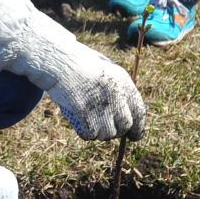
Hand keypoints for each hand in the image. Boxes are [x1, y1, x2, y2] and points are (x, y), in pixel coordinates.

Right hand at [19, 46, 145, 140]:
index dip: (138, 129)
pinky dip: (85, 132)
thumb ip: (120, 91)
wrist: (60, 61)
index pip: (139, 112)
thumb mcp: (108, 70)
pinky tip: (80, 121)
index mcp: (123, 82)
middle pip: (125, 126)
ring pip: (107, 134)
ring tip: (90, 119)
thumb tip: (128, 116)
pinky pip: (90, 134)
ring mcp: (99, 104)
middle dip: (117, 131)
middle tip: (107, 128)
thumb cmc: (82, 64)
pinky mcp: (83, 112)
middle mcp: (115, 94)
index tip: (134, 137)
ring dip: (100, 132)